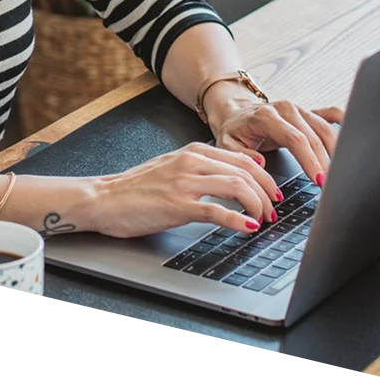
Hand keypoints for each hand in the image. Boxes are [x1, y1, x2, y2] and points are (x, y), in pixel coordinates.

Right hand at [82, 142, 282, 238]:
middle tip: (274, 210)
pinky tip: (247, 228)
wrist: (105, 198)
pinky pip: (217, 211)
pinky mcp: (177, 205)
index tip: (274, 194)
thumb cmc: (137, 187)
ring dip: (257, 206)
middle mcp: (191, 162)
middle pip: (246, 172)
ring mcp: (184, 183)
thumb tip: (241, 172)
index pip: (243, 159)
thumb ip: (205, 166)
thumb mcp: (174, 166)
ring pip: (237, 187)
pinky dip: (238, 220)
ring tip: (264, 220)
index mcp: (193, 151)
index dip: (266, 178)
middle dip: (267, 193)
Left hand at [203, 82, 344, 186]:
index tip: (318, 180)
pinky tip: (354, 137)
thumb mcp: (227, 145)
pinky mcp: (309, 111)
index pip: (296, 139)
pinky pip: (332, 114)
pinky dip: (345, 124)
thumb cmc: (234, 131)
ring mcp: (300, 109)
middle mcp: (287, 109)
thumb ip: (241, 155)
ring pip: (326, 129)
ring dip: (337, 152)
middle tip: (332, 186)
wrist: (235, 112)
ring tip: (341, 175)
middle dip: (325, 163)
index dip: (310, 160)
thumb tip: (260, 163)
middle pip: (314, 137)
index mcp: (267, 117)